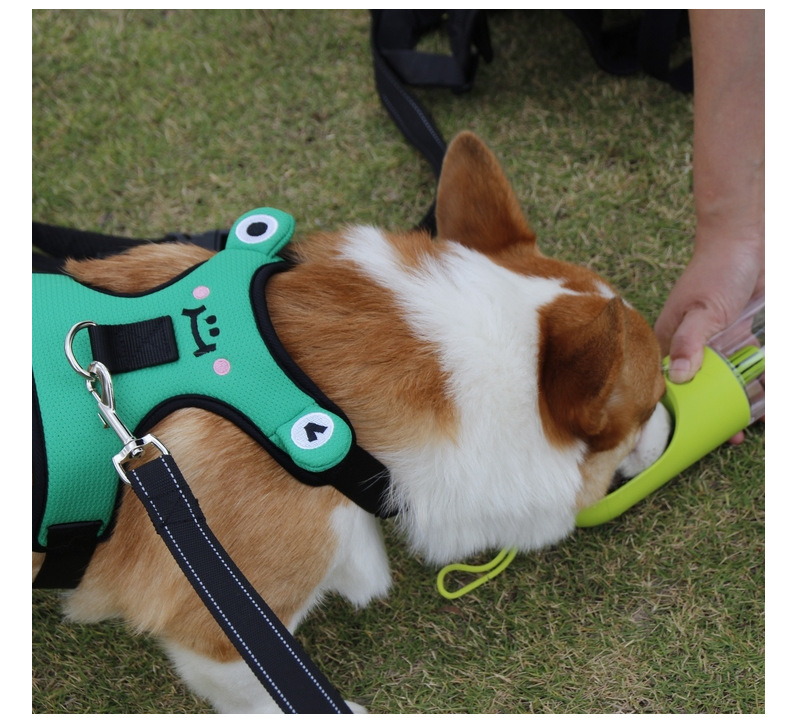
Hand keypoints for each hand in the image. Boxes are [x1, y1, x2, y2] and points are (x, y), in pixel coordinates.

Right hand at [654, 228, 762, 443]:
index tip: (696, 432)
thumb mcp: (703, 308)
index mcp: (673, 343)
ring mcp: (721, 343)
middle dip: (718, 412)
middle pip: (703, 389)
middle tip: (734, 433)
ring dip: (744, 400)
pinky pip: (752, 366)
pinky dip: (761, 381)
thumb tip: (682, 376)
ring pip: (730, 381)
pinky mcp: (745, 337)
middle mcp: (695, 347)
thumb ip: (691, 341)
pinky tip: (770, 397)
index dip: (683, 410)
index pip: (672, 384)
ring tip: (759, 416)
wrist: (749, 239)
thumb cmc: (716, 269)